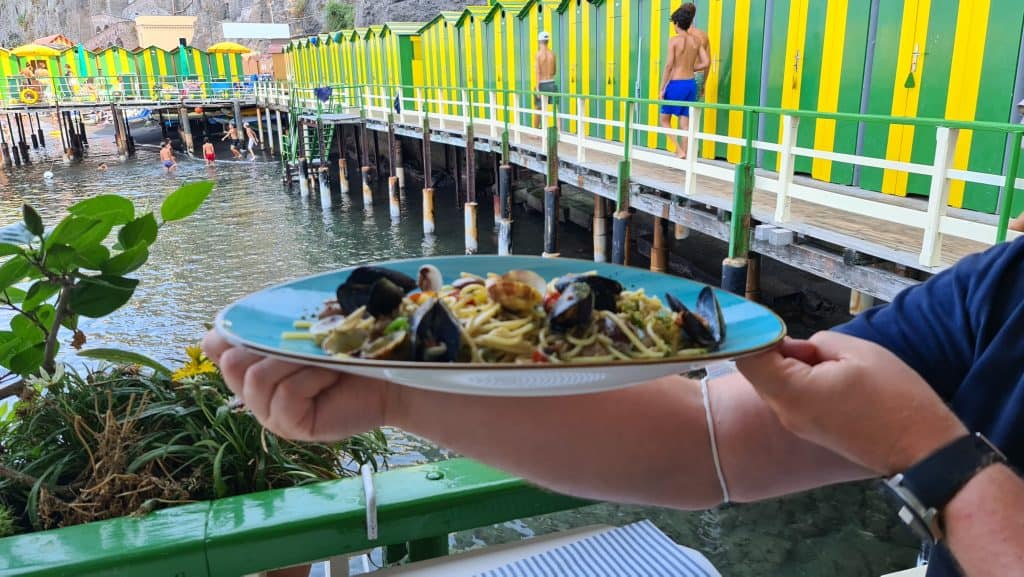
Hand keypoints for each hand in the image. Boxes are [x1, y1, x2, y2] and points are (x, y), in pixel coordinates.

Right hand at [202, 331, 390, 441]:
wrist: (390, 373)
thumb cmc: (351, 345)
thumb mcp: (307, 326)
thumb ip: (269, 325)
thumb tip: (223, 329)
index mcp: (253, 361)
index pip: (214, 344)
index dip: (231, 331)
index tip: (266, 323)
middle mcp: (254, 390)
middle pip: (232, 362)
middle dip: (271, 345)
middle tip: (308, 345)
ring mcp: (270, 412)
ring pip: (257, 379)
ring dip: (295, 362)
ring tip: (325, 361)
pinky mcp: (290, 427)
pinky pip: (285, 394)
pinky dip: (312, 378)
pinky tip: (332, 377)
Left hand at [736, 331, 966, 474]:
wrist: (924, 450)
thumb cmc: (897, 399)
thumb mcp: (859, 352)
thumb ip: (817, 343)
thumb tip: (798, 348)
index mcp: (793, 392)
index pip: (748, 358)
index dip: (756, 335)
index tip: (775, 322)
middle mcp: (786, 413)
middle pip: (758, 371)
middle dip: (778, 350)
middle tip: (815, 346)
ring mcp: (796, 425)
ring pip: (775, 384)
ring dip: (792, 366)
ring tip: (833, 362)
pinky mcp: (810, 430)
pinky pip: (792, 397)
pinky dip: (801, 381)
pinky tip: (834, 377)